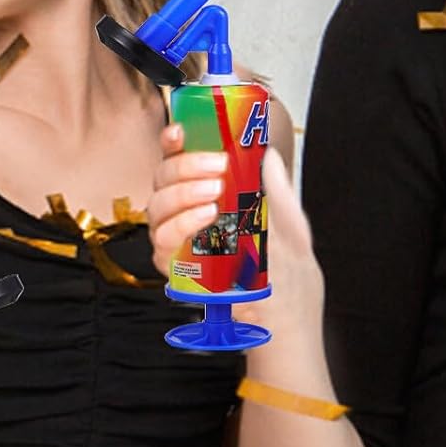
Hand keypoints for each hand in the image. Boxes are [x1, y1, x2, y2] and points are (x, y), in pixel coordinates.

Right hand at [147, 129, 322, 330]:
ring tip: (214, 195)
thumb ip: (277, 189)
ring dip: (182, 194)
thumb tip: (268, 153)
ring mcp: (175, 240)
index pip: (179, 162)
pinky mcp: (173, 267)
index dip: (173, 143)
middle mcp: (183, 213)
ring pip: (156, 207)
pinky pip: (160, 242)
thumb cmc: (284, 269)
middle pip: (162, 179)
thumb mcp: (289, 222)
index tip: (180, 132)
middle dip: (185, 167)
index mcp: (206, 194)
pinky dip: (181, 225)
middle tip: (218, 167)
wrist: (285, 314)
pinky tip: (205, 218)